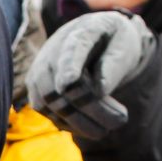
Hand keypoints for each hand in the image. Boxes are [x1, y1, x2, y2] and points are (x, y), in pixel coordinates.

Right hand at [29, 10, 157, 142]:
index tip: (69, 82)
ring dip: (81, 122)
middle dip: (91, 108)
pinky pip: (50, 114)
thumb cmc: (112, 42)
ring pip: (52, 104)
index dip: (68, 66)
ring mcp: (40, 72)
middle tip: (121, 120)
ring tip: (107, 128)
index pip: (71, 50)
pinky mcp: (37, 91)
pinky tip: (92, 126)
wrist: (92, 40)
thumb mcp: (124, 44)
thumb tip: (101, 91)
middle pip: (62, 86)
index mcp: (82, 32)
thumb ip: (114, 63)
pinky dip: (72, 125)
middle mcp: (53, 51)